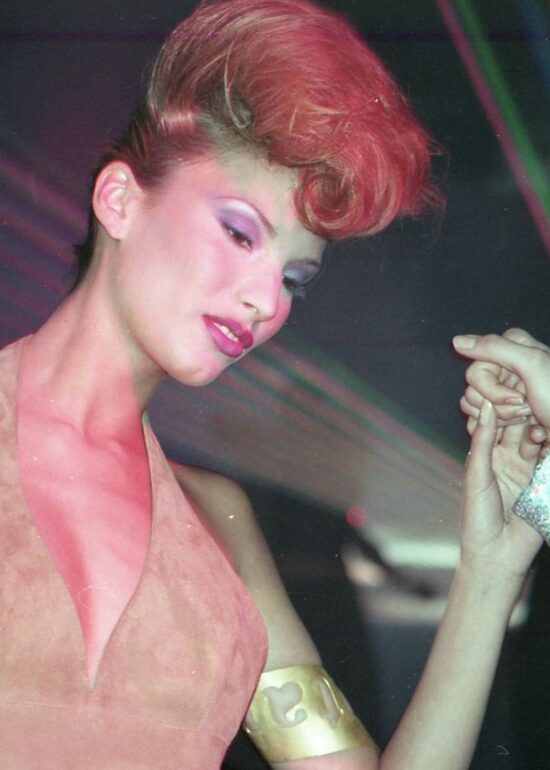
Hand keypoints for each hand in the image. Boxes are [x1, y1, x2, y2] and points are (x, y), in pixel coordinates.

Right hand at [453, 328, 549, 432]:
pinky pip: (482, 421)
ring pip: (475, 407)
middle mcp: (506, 367)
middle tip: (526, 408)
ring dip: (503, 419)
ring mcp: (506, 390)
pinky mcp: (505, 411)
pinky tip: (524, 427)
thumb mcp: (532, 366)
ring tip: (528, 418)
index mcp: (513, 348)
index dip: (493, 388)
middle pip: (473, 390)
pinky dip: (501, 429)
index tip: (520, 396)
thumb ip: (494, 348)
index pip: (475, 370)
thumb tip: (456, 341)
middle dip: (499, 406)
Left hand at [460, 400, 542, 578]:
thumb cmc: (478, 517)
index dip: (505, 407)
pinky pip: (549, 462)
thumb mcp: (477, 474)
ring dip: (540, 433)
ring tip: (541, 429)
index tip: (512, 388)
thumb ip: (484, 441)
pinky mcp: (544, 484)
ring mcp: (528, 471)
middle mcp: (508, 459)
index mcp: (487, 455)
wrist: (497, 555)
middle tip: (533, 401)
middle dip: (526, 415)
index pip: (498, 424)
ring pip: (537, 442)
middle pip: (520, 429)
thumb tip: (488, 407)